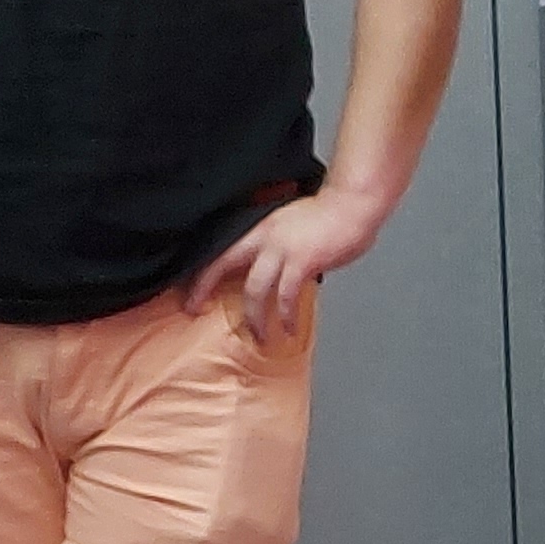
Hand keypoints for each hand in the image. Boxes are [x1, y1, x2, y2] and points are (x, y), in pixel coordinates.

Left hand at [185, 189, 386, 346]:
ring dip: (254, 318)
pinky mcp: (301, 262)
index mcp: (259, 227)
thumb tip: (274, 269)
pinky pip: (286, 296)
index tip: (192, 289)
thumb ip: (278, 245)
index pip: (221, 249)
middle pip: (222, 263)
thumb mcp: (291, 226)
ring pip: (254, 289)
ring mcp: (281, 249)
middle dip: (204, 288)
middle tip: (195, 310)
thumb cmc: (330, 215)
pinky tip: (290, 329)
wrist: (352, 206)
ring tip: (260, 337)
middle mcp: (263, 237)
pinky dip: (286, 316)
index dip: (202, 270)